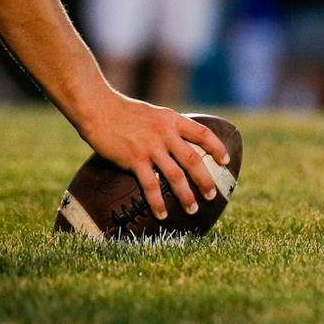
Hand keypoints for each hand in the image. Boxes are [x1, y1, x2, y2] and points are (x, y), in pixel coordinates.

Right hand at [82, 95, 230, 221]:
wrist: (98, 108)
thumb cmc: (122, 112)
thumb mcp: (152, 113)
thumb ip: (165, 126)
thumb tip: (177, 142)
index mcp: (171, 119)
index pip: (202, 133)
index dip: (217, 147)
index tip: (226, 161)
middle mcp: (165, 133)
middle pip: (193, 159)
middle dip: (205, 180)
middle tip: (212, 196)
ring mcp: (150, 147)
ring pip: (176, 176)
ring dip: (186, 195)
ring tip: (192, 209)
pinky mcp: (134, 159)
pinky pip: (151, 185)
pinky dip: (158, 202)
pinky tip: (162, 214)